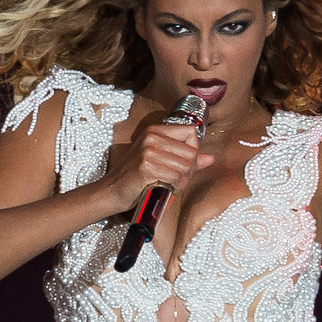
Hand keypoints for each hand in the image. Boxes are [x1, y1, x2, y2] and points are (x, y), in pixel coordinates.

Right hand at [98, 123, 214, 211]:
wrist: (112, 191)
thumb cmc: (134, 177)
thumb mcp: (159, 160)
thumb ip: (186, 158)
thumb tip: (210, 158)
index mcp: (155, 131)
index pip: (190, 132)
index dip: (194, 149)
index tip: (185, 161)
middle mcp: (152, 137)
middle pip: (191, 152)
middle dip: (189, 170)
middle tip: (177, 179)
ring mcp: (149, 151)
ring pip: (186, 167)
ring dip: (182, 181)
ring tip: (169, 184)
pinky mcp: (147, 167)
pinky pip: (176, 178)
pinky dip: (175, 187)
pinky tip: (165, 188)